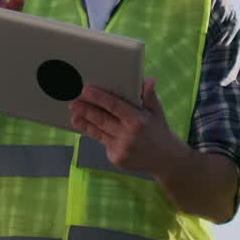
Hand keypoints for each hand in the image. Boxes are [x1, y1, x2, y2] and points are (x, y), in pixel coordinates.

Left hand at [69, 78, 190, 177]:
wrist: (166, 160)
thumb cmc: (159, 131)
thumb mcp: (157, 112)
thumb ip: (149, 96)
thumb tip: (148, 79)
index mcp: (137, 120)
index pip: (113, 106)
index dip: (98, 97)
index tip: (86, 90)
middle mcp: (128, 135)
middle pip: (101, 119)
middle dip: (85, 110)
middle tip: (73, 102)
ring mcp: (121, 149)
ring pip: (98, 133)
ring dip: (85, 123)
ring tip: (74, 116)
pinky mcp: (116, 159)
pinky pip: (104, 143)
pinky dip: (97, 135)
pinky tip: (89, 128)